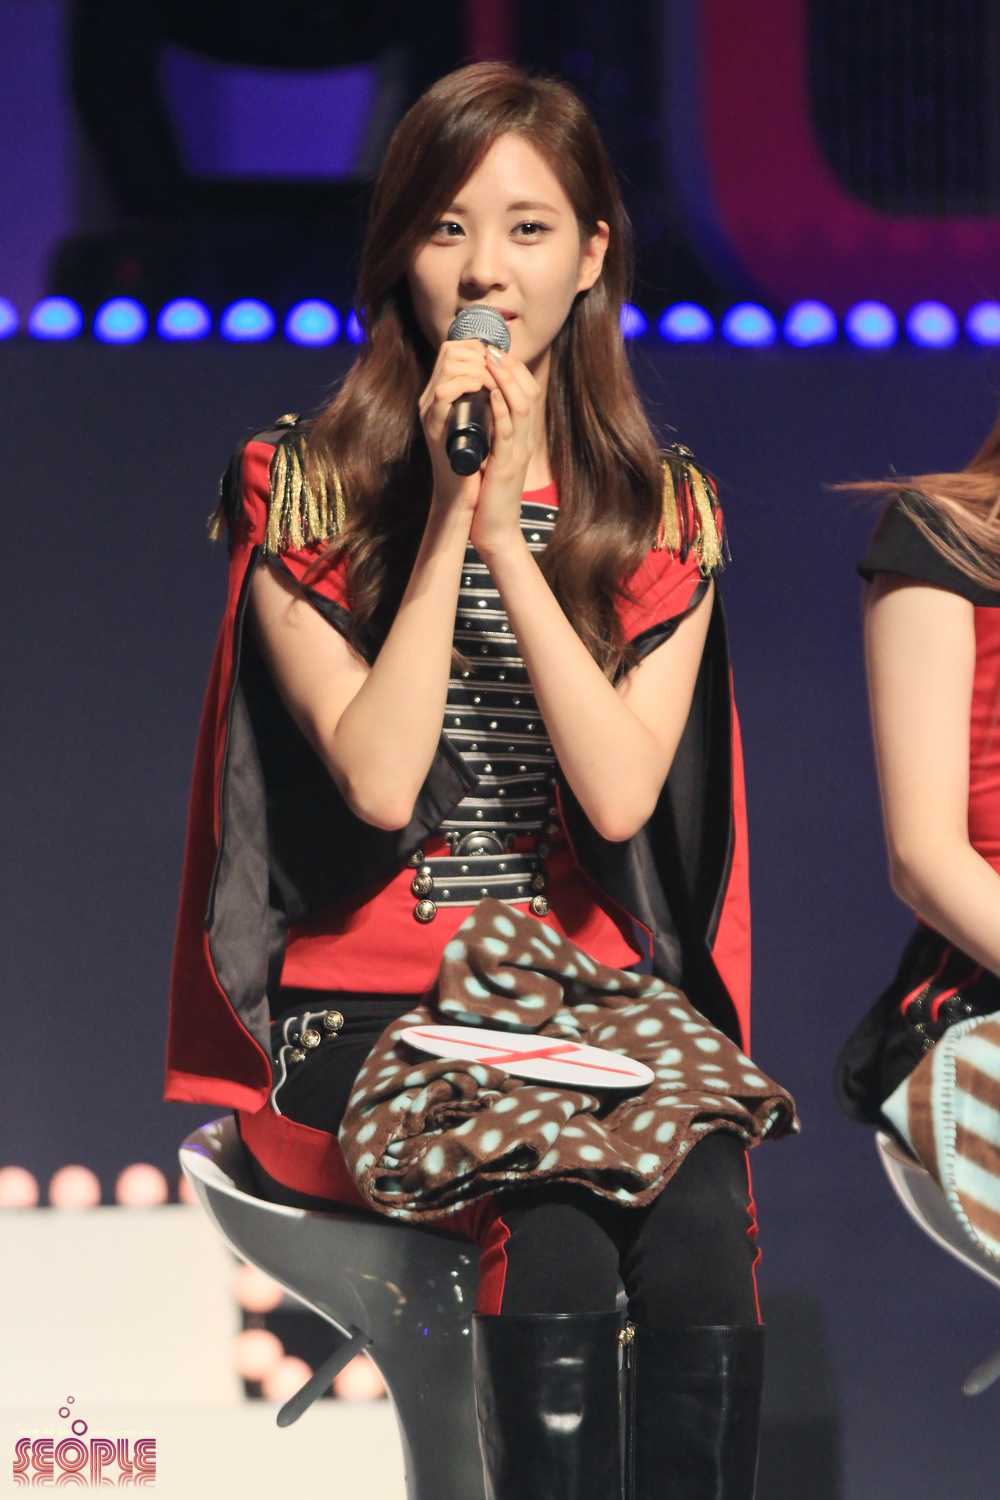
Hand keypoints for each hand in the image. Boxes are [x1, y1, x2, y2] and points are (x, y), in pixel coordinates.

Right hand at [418, 338, 497, 513]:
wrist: (463, 496)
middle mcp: (432, 399)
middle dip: (479, 354)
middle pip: (449, 351)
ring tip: (492, 380)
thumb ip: (488, 402)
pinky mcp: (435, 427)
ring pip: (447, 367)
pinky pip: (442, 394)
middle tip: (497, 370)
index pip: (454, 349)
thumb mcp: (484, 424)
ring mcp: (431, 412)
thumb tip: (508, 379)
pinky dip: (464, 385)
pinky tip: (481, 389)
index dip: (478, 347)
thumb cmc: (476, 463)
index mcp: (443, 395)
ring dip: (476, 367)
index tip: (498, 361)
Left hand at [470, 347, 543, 559]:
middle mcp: (524, 441)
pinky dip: (501, 410)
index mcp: (521, 437)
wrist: (495, 530)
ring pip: (522, 407)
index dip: (514, 369)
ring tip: (492, 361)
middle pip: (529, 392)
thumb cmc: (489, 495)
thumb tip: (479, 409)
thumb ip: (492, 434)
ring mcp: (518, 453)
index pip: (527, 392)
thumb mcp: (493, 457)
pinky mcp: (507, 466)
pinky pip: (508, 433)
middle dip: (511, 367)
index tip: (494, 352)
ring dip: (506, 380)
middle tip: (492, 348)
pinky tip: (492, 394)